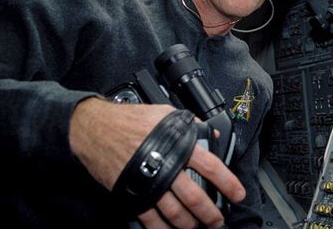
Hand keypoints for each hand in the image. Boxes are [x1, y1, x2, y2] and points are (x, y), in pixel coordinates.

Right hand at [69, 97, 245, 227]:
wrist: (94, 128)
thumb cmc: (129, 119)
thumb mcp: (165, 113)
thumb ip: (190, 125)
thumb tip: (212, 136)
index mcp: (178, 144)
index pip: (211, 166)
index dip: (228, 183)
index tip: (238, 193)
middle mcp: (166, 165)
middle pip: (195, 196)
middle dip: (211, 212)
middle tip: (218, 219)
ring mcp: (149, 182)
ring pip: (175, 211)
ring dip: (190, 223)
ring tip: (198, 227)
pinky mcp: (132, 194)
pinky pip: (150, 218)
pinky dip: (162, 228)